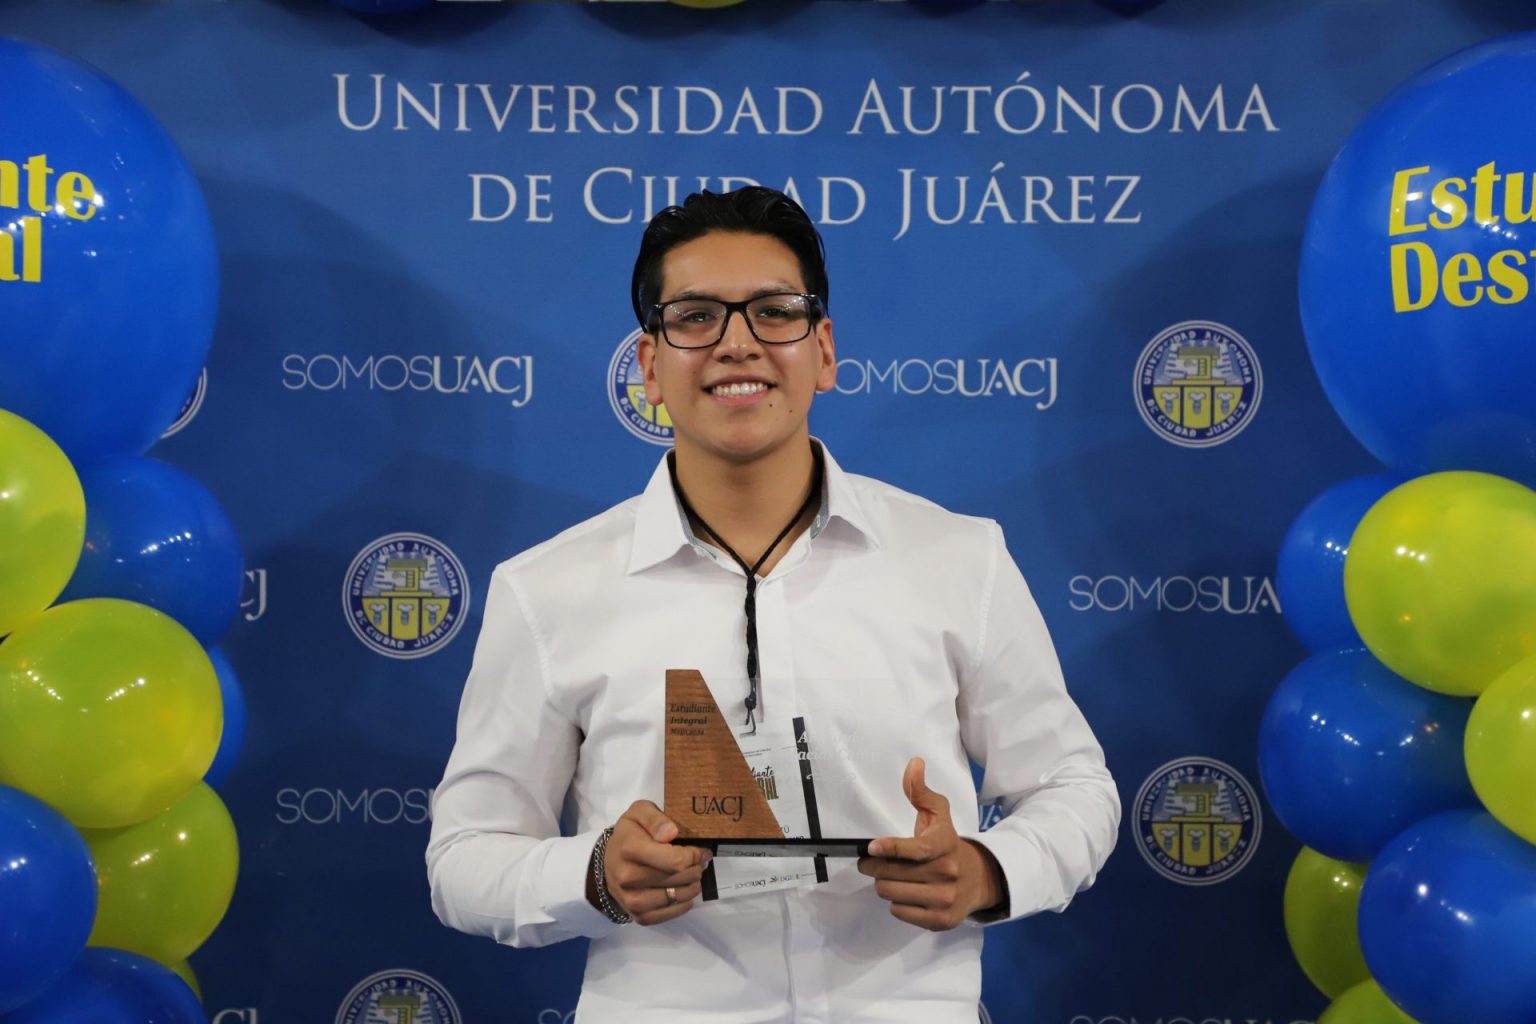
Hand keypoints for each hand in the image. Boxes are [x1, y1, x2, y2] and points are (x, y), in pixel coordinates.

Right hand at [595, 800, 711, 925]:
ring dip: (693, 887)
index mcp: (630, 849)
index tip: (700, 850)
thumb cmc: (630, 834)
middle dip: (696, 869)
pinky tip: (684, 892)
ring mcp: (631, 899)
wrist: (610, 862)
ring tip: (694, 876)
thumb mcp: (639, 812)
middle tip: (700, 862)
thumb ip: (655, 818)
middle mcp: (628, 877)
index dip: (694, 856)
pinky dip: (684, 904)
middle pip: (679, 878)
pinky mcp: (638, 916)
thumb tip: (671, 832)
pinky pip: (670, 914)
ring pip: (677, 897)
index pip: (675, 860)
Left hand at [857, 757, 1005, 930]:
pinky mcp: (940, 920)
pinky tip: (906, 893)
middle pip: (891, 874)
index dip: (891, 848)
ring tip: (891, 876)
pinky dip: (896, 902)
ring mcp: (945, 898)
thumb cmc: (946, 842)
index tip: (872, 846)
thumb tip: (914, 764)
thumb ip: (921, 791)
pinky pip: (899, 911)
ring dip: (885, 884)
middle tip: (872, 861)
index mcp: (945, 844)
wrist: (977, 878)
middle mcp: (947, 872)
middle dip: (875, 866)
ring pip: (891, 893)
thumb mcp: (938, 814)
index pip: (916, 850)